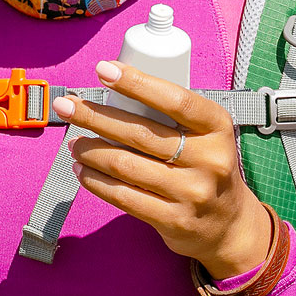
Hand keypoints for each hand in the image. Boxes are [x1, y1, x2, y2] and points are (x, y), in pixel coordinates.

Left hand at [54, 61, 274, 280]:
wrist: (229, 225)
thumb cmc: (206, 167)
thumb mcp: (206, 135)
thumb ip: (171, 118)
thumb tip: (111, 95)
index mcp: (217, 127)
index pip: (174, 100)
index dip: (136, 82)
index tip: (103, 69)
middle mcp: (209, 159)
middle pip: (139, 133)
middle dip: (95, 116)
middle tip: (67, 106)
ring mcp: (191, 192)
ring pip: (125, 165)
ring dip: (90, 150)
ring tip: (73, 141)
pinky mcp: (174, 220)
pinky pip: (123, 196)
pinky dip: (95, 181)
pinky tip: (81, 169)